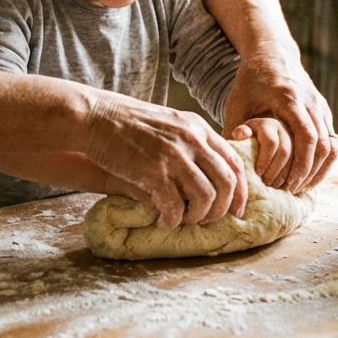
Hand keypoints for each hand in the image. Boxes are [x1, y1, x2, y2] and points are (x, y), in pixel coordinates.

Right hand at [80, 92, 247, 227]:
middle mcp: (192, 140)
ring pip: (206, 197)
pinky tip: (164, 220)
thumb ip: (191, 142)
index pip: (234, 163)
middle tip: (208, 220)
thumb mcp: (170, 123)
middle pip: (227, 183)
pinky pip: (175, 206)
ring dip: (198, 216)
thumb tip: (208, 175)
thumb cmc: (129, 123)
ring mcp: (173, 155)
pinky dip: (173, 220)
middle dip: (222, 209)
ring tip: (183, 220)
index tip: (237, 210)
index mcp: (198, 128)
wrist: (96, 117)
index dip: (241, 191)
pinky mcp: (153, 171)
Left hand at [222, 45, 336, 192]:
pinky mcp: (324, 111)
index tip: (289, 184)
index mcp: (289, 99)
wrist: (273, 53)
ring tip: (302, 187)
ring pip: (332, 145)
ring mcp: (320, 106)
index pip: (307, 137)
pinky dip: (323, 160)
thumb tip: (228, 161)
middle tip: (293, 191)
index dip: (301, 165)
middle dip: (310, 172)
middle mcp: (310, 102)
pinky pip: (332, 140)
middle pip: (323, 145)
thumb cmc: (250, 80)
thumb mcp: (237, 103)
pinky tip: (308, 174)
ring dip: (320, 169)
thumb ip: (233, 130)